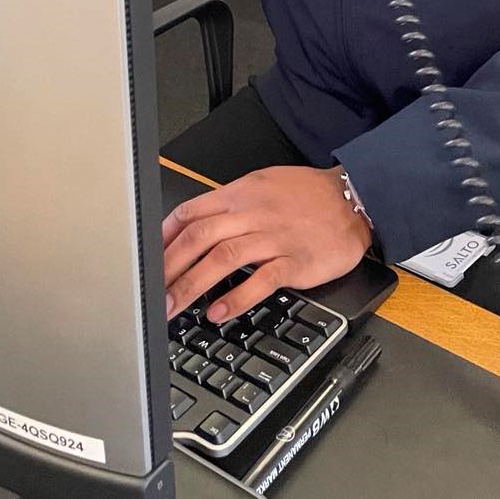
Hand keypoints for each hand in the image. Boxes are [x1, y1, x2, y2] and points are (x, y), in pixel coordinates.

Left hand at [163, 166, 371, 323]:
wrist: (353, 198)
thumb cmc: (306, 195)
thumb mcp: (262, 186)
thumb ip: (230, 205)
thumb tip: (194, 226)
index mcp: (240, 194)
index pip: (191, 212)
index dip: (164, 237)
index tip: (147, 258)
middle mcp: (252, 213)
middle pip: (200, 237)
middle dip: (169, 266)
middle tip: (149, 291)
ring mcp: (273, 237)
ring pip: (223, 258)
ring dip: (192, 285)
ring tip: (172, 307)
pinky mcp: (294, 261)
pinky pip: (260, 280)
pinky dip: (236, 297)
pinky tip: (218, 312)